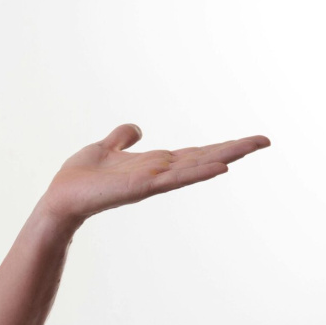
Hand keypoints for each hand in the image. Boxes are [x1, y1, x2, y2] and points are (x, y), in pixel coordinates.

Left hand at [38, 124, 270, 224]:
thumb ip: (121, 139)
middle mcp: (158, 173)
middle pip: (202, 158)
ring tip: (249, 148)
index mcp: (153, 164)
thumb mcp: (104, 148)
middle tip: (265, 141)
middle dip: (233, 149)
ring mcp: (152, 181)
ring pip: (193, 166)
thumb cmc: (80, 178)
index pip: (194, 153)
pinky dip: (196, 173)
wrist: (60, 196)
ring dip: (221, 157)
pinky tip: (219, 167)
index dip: (221, 145)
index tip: (251, 140)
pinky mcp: (140, 187)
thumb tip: (136, 128)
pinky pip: (173, 179)